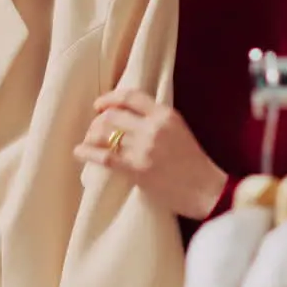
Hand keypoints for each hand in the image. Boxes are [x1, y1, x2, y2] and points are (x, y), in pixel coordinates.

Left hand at [74, 88, 227, 219]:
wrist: (207, 191)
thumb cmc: (195, 163)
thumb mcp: (179, 130)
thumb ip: (157, 120)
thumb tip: (128, 118)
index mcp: (165, 114)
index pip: (130, 96)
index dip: (110, 98)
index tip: (99, 105)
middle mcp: (153, 128)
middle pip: (112, 115)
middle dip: (98, 121)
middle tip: (94, 129)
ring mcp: (144, 148)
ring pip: (105, 133)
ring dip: (92, 136)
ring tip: (88, 142)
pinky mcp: (137, 169)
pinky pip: (104, 157)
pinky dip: (87, 152)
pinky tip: (79, 152)